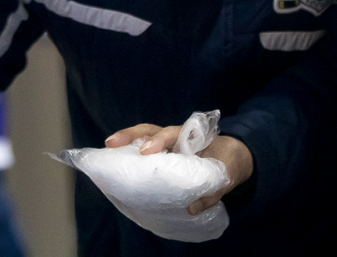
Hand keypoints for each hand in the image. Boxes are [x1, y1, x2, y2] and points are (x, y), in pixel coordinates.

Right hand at [104, 123, 253, 215]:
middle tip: (111, 143)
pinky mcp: (159, 155)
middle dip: (131, 135)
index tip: (146, 150)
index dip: (159, 140)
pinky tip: (114, 162)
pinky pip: (141, 151)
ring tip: (107, 148)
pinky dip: (128, 153)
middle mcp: (174, 137)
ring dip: (124, 141)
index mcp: (190, 137)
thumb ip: (213, 190)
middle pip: (150, 130)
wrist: (230, 156)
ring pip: (142, 137)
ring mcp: (165, 144)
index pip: (172, 134)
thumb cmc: (225, 162)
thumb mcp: (226, 175)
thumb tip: (191, 207)